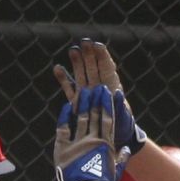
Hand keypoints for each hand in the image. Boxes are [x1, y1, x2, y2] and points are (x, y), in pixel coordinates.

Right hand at [54, 40, 142, 157]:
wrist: (112, 138)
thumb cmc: (121, 126)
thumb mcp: (122, 117)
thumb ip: (119, 106)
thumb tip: (117, 94)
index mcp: (111, 89)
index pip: (107, 69)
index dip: (102, 56)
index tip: (98, 45)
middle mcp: (99, 89)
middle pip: (93, 69)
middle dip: (89, 55)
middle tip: (85, 42)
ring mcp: (87, 94)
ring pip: (81, 75)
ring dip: (77, 63)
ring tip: (73, 50)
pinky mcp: (77, 103)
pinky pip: (69, 89)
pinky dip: (64, 79)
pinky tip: (57, 68)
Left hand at [54, 87, 122, 180]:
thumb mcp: (115, 170)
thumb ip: (121, 157)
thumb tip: (128, 148)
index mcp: (106, 144)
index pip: (108, 119)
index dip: (107, 105)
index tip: (108, 93)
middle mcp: (93, 140)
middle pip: (95, 115)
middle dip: (96, 99)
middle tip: (96, 87)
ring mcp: (78, 144)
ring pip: (81, 118)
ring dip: (82, 104)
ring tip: (84, 91)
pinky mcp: (64, 149)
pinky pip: (63, 129)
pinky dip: (64, 117)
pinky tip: (66, 106)